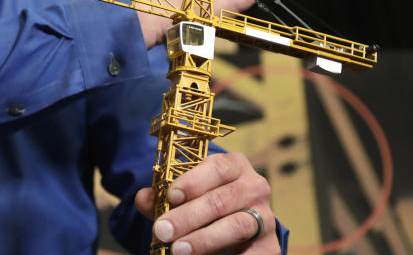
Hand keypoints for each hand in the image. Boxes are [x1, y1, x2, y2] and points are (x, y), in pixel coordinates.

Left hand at [134, 152, 278, 253]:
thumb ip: (163, 197)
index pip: (217, 168)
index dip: (193, 181)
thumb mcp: (186, 196)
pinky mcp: (270, 244)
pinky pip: (253, 253)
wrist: (240, 228)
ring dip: (205, 239)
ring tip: (178, 250)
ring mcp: (265, 216)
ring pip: (236, 225)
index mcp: (234, 166)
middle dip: (188, 216)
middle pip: (221, 200)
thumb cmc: (206, 204)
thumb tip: (142, 199)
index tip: (171, 195)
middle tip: (162, 230)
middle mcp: (254, 187)